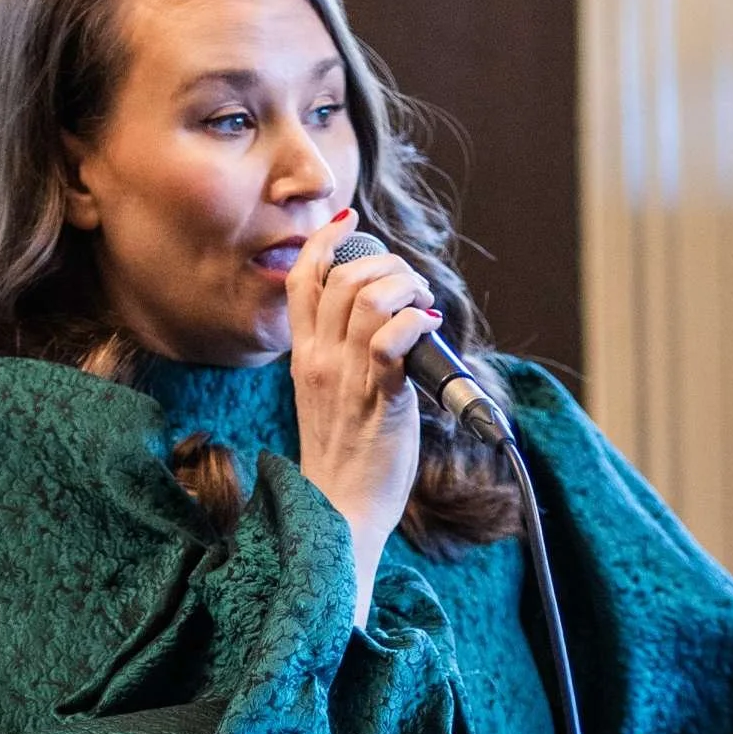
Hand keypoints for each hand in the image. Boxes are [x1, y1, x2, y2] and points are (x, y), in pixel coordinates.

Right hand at [287, 211, 438, 597]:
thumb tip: (382, 323)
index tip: (351, 222)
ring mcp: (346, 377)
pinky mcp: (379, 398)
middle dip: (385, 264)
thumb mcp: (330, 396)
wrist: (339, 512)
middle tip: (412, 285)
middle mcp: (318, 359)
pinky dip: (416, 321)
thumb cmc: (345, 457)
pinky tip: (430, 328)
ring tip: (425, 305)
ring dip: (407, 287)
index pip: (302, 277)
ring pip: (368, 297)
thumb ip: (344, 356)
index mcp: (303, 355)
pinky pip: (392, 339)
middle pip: (341, 277)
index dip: (326, 240)